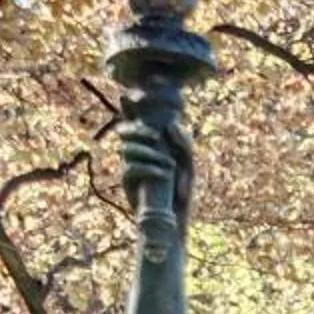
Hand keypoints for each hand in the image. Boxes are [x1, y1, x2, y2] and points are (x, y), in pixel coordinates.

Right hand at [118, 113, 196, 229]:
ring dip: (149, 153)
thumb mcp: (188, 166)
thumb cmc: (181, 191)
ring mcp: (130, 165)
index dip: (132, 104)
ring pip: (127, 148)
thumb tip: (171, 124)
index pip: (137, 118)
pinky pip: (130, 169)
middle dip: (137, 129)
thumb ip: (183, 144)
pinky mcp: (127, 183)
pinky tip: (164, 174)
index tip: (136, 93)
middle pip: (125, 130)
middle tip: (155, 136)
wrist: (175, 221)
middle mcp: (136, 151)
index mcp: (150, 143)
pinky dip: (148, 169)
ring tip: (168, 164)